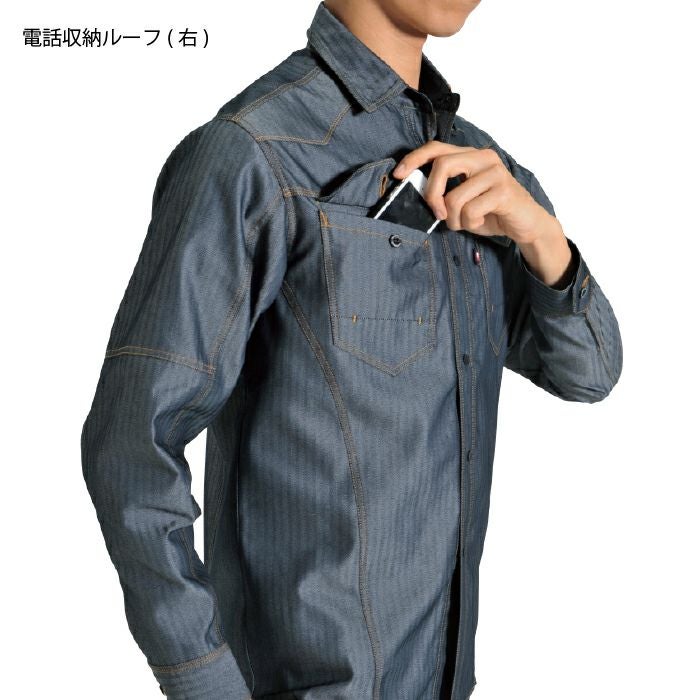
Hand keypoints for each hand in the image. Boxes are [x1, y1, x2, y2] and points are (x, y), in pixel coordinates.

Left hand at [392, 140, 574, 287]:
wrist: (525, 224)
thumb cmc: (490, 211)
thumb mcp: (462, 200)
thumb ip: (444, 192)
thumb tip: (418, 194)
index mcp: (469, 156)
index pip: (436, 147)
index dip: (414, 159)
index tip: (398, 174)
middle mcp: (482, 157)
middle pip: (442, 165)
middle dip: (432, 195)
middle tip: (438, 215)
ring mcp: (495, 172)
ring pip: (455, 196)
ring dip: (455, 219)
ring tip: (465, 222)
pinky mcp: (504, 190)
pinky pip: (471, 210)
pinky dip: (470, 223)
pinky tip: (481, 221)